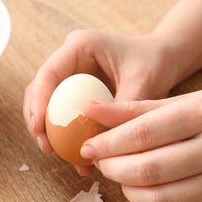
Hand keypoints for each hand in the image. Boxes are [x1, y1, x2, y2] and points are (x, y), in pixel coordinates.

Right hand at [23, 30, 181, 175]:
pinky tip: (74, 155)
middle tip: (46, 147)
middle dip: (37, 119)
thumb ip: (120, 109)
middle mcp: (69, 59)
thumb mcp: (143, 83)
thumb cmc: (155, 63)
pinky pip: (61, 113)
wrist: (164, 61)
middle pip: (39, 89)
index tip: (39, 128)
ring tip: (55, 154)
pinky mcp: (75, 91)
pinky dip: (63, 134)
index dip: (38, 101)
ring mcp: (70, 75)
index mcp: (80, 46)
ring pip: (46, 103)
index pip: (49, 73)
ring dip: (47, 129)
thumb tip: (98, 141)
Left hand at [80, 86, 201, 201]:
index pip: (143, 133)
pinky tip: (146, 189)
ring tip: (120, 175)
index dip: (107, 143)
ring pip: (159, 199)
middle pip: (148, 169)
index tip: (88, 146)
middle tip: (100, 161)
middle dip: (112, 168)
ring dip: (128, 190)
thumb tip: (88, 111)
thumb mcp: (184, 100)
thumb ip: (135, 109)